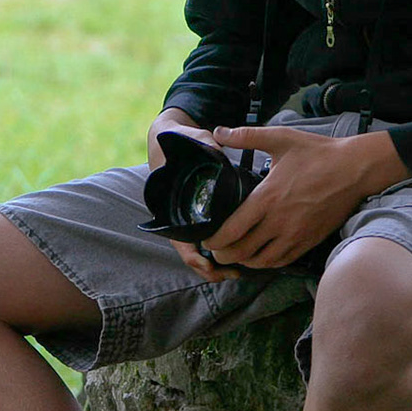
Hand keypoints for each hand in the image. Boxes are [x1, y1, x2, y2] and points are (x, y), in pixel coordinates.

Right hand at [144, 109, 238, 281]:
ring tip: (239, 271)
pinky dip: (222, 249)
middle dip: (211, 268)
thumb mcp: (188, 139)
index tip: (210, 265)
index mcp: (170, 204)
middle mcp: (179, 215)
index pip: (180, 241)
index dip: (194, 256)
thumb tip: (217, 148)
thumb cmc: (178, 140)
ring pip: (201, 251)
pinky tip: (241, 253)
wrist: (170, 137)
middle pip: (192, 254)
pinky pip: (209, 238)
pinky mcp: (202, 215)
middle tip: (234, 274)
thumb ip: (203, 143)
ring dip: (218, 264)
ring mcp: (190, 217)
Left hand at [198, 126, 410, 269]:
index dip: (214, 239)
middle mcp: (279, 221)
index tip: (205, 238)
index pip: (232, 230)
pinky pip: (282, 260)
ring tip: (235, 253)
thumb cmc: (318, 153)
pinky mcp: (310, 241)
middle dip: (223, 253)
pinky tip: (260, 255)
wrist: (356, 169)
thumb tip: (218, 132)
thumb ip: (246, 136)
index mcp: (267, 198)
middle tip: (215, 249)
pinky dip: (266, 262)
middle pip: (242, 251)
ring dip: (244, 260)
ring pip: (262, 261)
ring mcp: (296, 235)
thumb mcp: (280, 139)